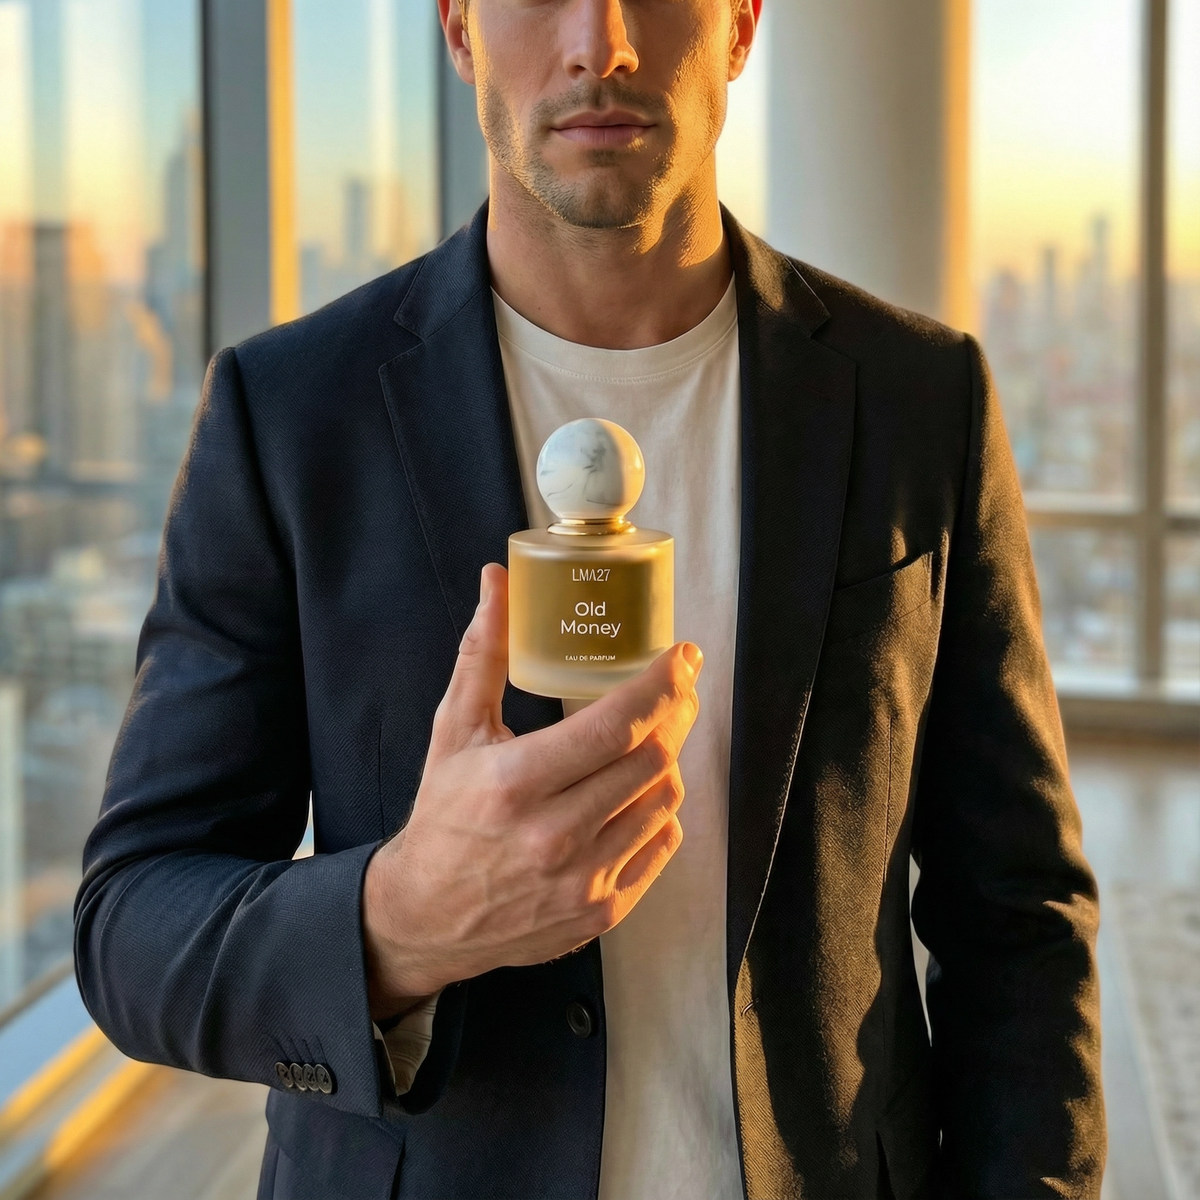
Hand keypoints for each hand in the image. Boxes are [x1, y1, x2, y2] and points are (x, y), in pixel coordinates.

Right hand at [363, 562, 701, 1019]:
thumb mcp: (453, 729)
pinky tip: (637, 794)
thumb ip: (483, 653)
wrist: (424, 917)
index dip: (661, 684)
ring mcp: (584, 880)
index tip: (682, 656)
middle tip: (678, 688)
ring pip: (666, 801)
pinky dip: (661, 811)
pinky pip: (662, 846)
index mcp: (516, 782)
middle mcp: (556, 836)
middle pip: (652, 759)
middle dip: (676, 713)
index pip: (616, 724)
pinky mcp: (602, 912)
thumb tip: (498, 580)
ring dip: (667, 761)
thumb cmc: (443, 815)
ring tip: (648, 740)